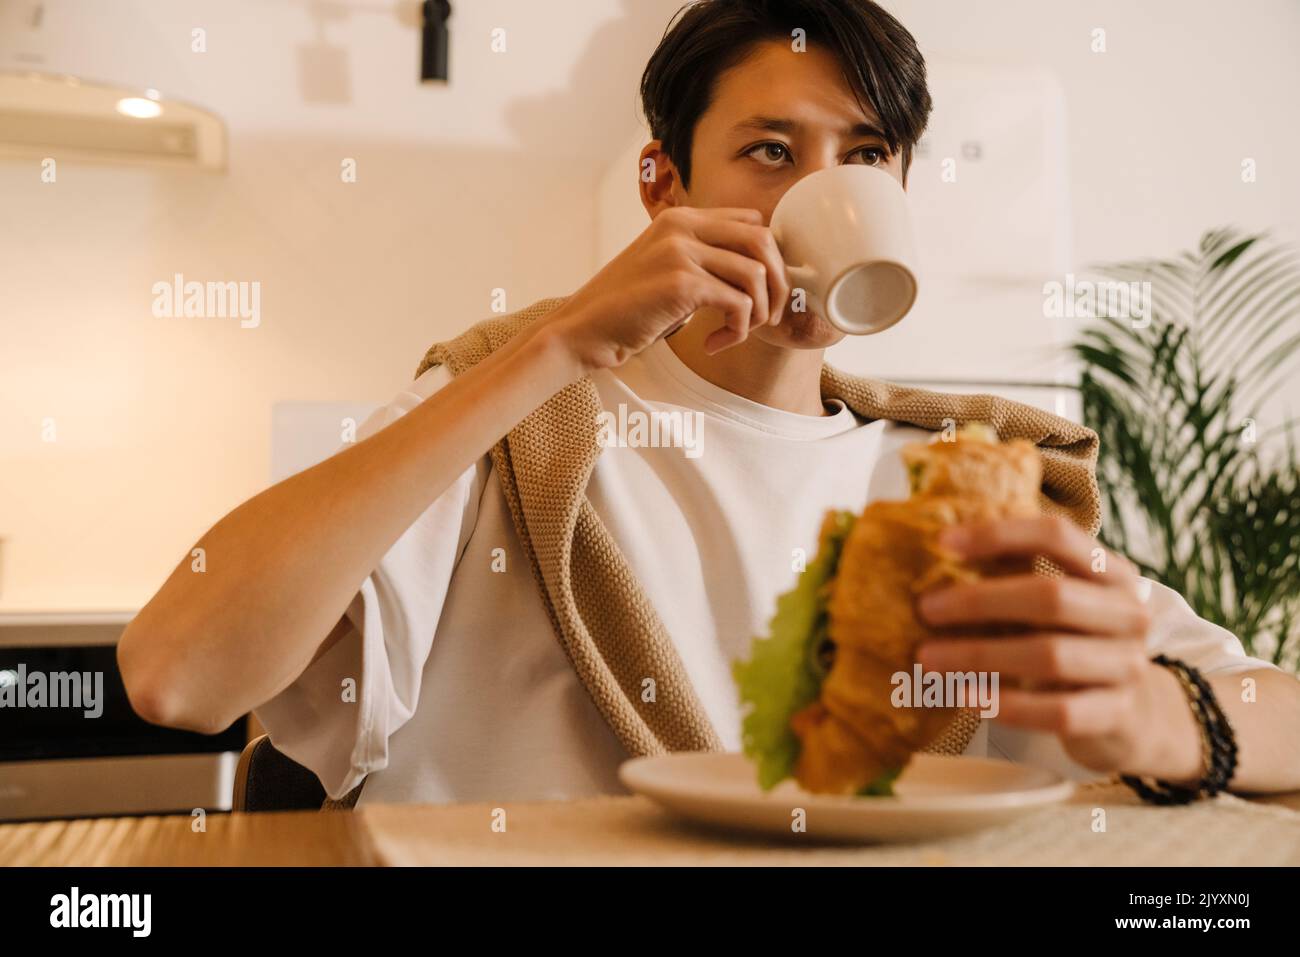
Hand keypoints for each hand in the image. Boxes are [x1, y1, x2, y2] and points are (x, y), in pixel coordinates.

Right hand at [546, 205, 789, 373]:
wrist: (583, 330)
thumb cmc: (625, 309)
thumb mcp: (665, 269)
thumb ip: (701, 260)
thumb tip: (756, 274)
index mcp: (680, 218)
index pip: (752, 222)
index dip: (769, 258)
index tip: (761, 292)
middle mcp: (682, 226)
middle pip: (763, 241)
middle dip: (777, 283)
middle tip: (764, 317)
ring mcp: (680, 252)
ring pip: (756, 274)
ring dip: (758, 312)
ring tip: (736, 332)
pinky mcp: (681, 283)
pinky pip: (738, 303)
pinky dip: (737, 330)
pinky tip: (714, 343)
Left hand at [914, 515, 1200, 779]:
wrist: (1132, 713)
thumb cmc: (1075, 642)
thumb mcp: (1060, 603)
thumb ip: (1017, 575)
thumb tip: (940, 553)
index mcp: (1112, 572)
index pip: (1057, 536)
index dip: (999, 535)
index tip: (942, 543)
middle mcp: (1129, 613)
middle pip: (1050, 597)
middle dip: (979, 602)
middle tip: (925, 610)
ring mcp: (1128, 665)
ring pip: (1049, 656)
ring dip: (979, 656)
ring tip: (929, 658)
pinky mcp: (1118, 715)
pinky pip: (1058, 711)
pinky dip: (1008, 706)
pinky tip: (967, 698)